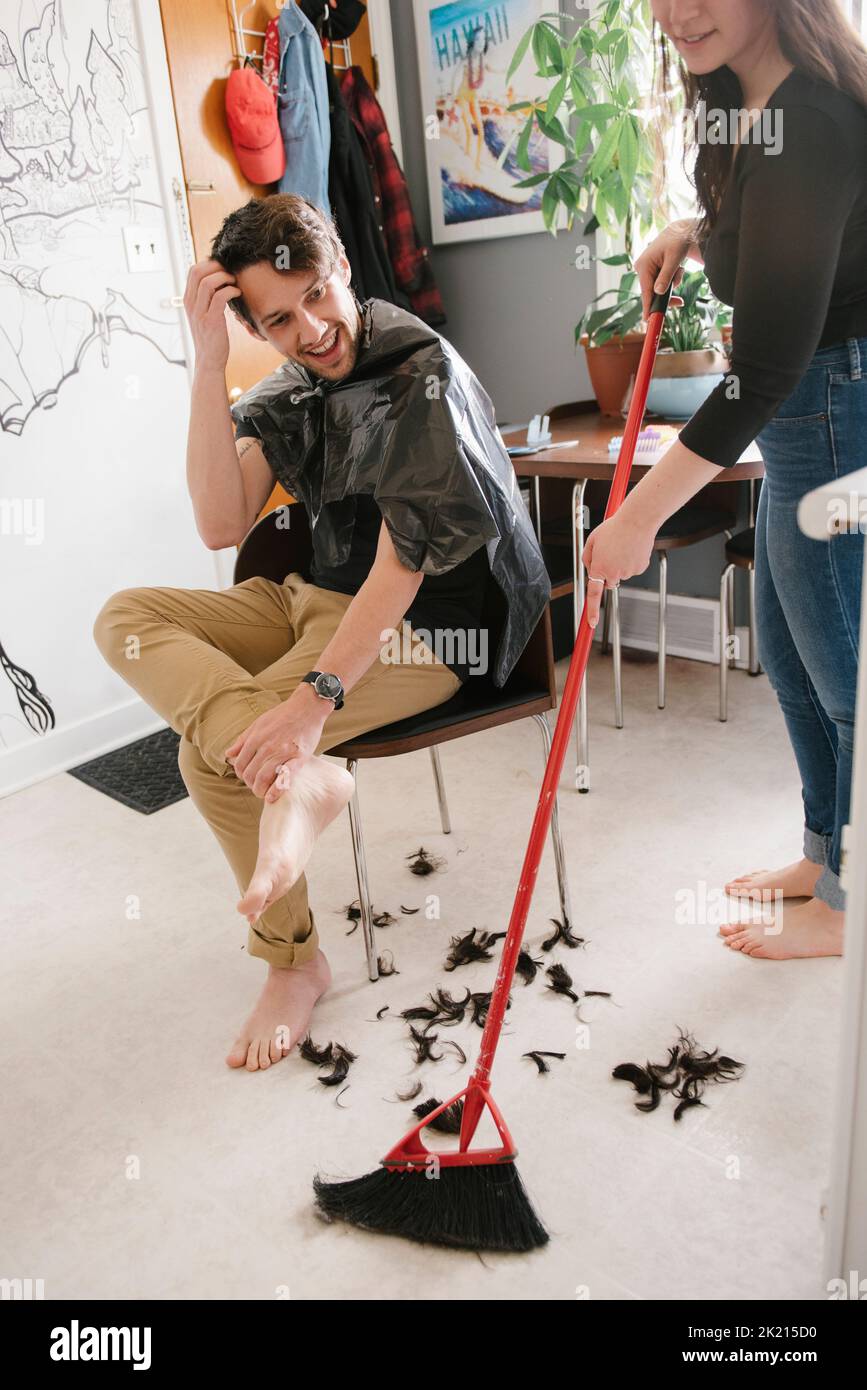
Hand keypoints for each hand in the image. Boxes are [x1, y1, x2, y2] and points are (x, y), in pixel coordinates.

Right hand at [183, 257, 242, 371]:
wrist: (209, 360)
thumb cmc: (211, 337)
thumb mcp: (203, 314)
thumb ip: (206, 298)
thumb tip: (219, 280)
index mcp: (188, 300)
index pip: (193, 270)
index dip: (209, 264)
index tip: (223, 268)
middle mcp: (191, 304)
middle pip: (198, 271)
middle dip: (217, 266)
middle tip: (230, 272)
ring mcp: (199, 312)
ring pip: (208, 282)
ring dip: (225, 277)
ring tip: (234, 282)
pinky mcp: (211, 321)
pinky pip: (220, 296)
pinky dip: (231, 290)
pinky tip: (237, 293)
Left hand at [224, 687, 329, 800]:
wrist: (308, 707)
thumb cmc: (283, 715)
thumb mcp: (258, 723)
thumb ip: (243, 740)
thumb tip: (228, 754)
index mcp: (255, 738)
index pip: (239, 764)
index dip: (240, 774)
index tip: (247, 777)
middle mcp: (266, 746)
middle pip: (250, 774)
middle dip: (250, 784)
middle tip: (256, 786)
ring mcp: (283, 752)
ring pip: (263, 778)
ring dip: (260, 790)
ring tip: (262, 793)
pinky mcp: (299, 757)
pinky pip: (285, 777)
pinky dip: (276, 790)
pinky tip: (271, 798)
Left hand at [582, 514, 654, 627]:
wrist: (637, 520)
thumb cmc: (614, 528)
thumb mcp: (592, 541)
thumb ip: (587, 558)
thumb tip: (590, 570)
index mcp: (599, 567)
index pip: (594, 594)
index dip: (592, 610)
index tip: (591, 623)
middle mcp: (614, 572)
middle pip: (608, 582)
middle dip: (606, 574)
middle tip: (609, 554)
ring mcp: (628, 571)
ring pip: (620, 574)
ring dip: (619, 564)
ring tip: (621, 546)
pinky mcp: (640, 568)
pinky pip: (632, 569)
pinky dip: (631, 561)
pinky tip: (630, 548)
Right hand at [635, 218, 699, 319]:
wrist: (682, 231)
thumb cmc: (678, 242)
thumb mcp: (674, 259)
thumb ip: (666, 277)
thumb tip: (658, 292)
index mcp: (644, 265)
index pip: (645, 291)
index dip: (648, 306)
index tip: (647, 320)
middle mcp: (642, 268)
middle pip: (652, 292)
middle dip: (667, 295)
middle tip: (680, 302)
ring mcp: (647, 270)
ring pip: (659, 288)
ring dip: (672, 284)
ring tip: (680, 270)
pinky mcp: (653, 271)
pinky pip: (662, 283)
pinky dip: (672, 280)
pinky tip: (678, 269)